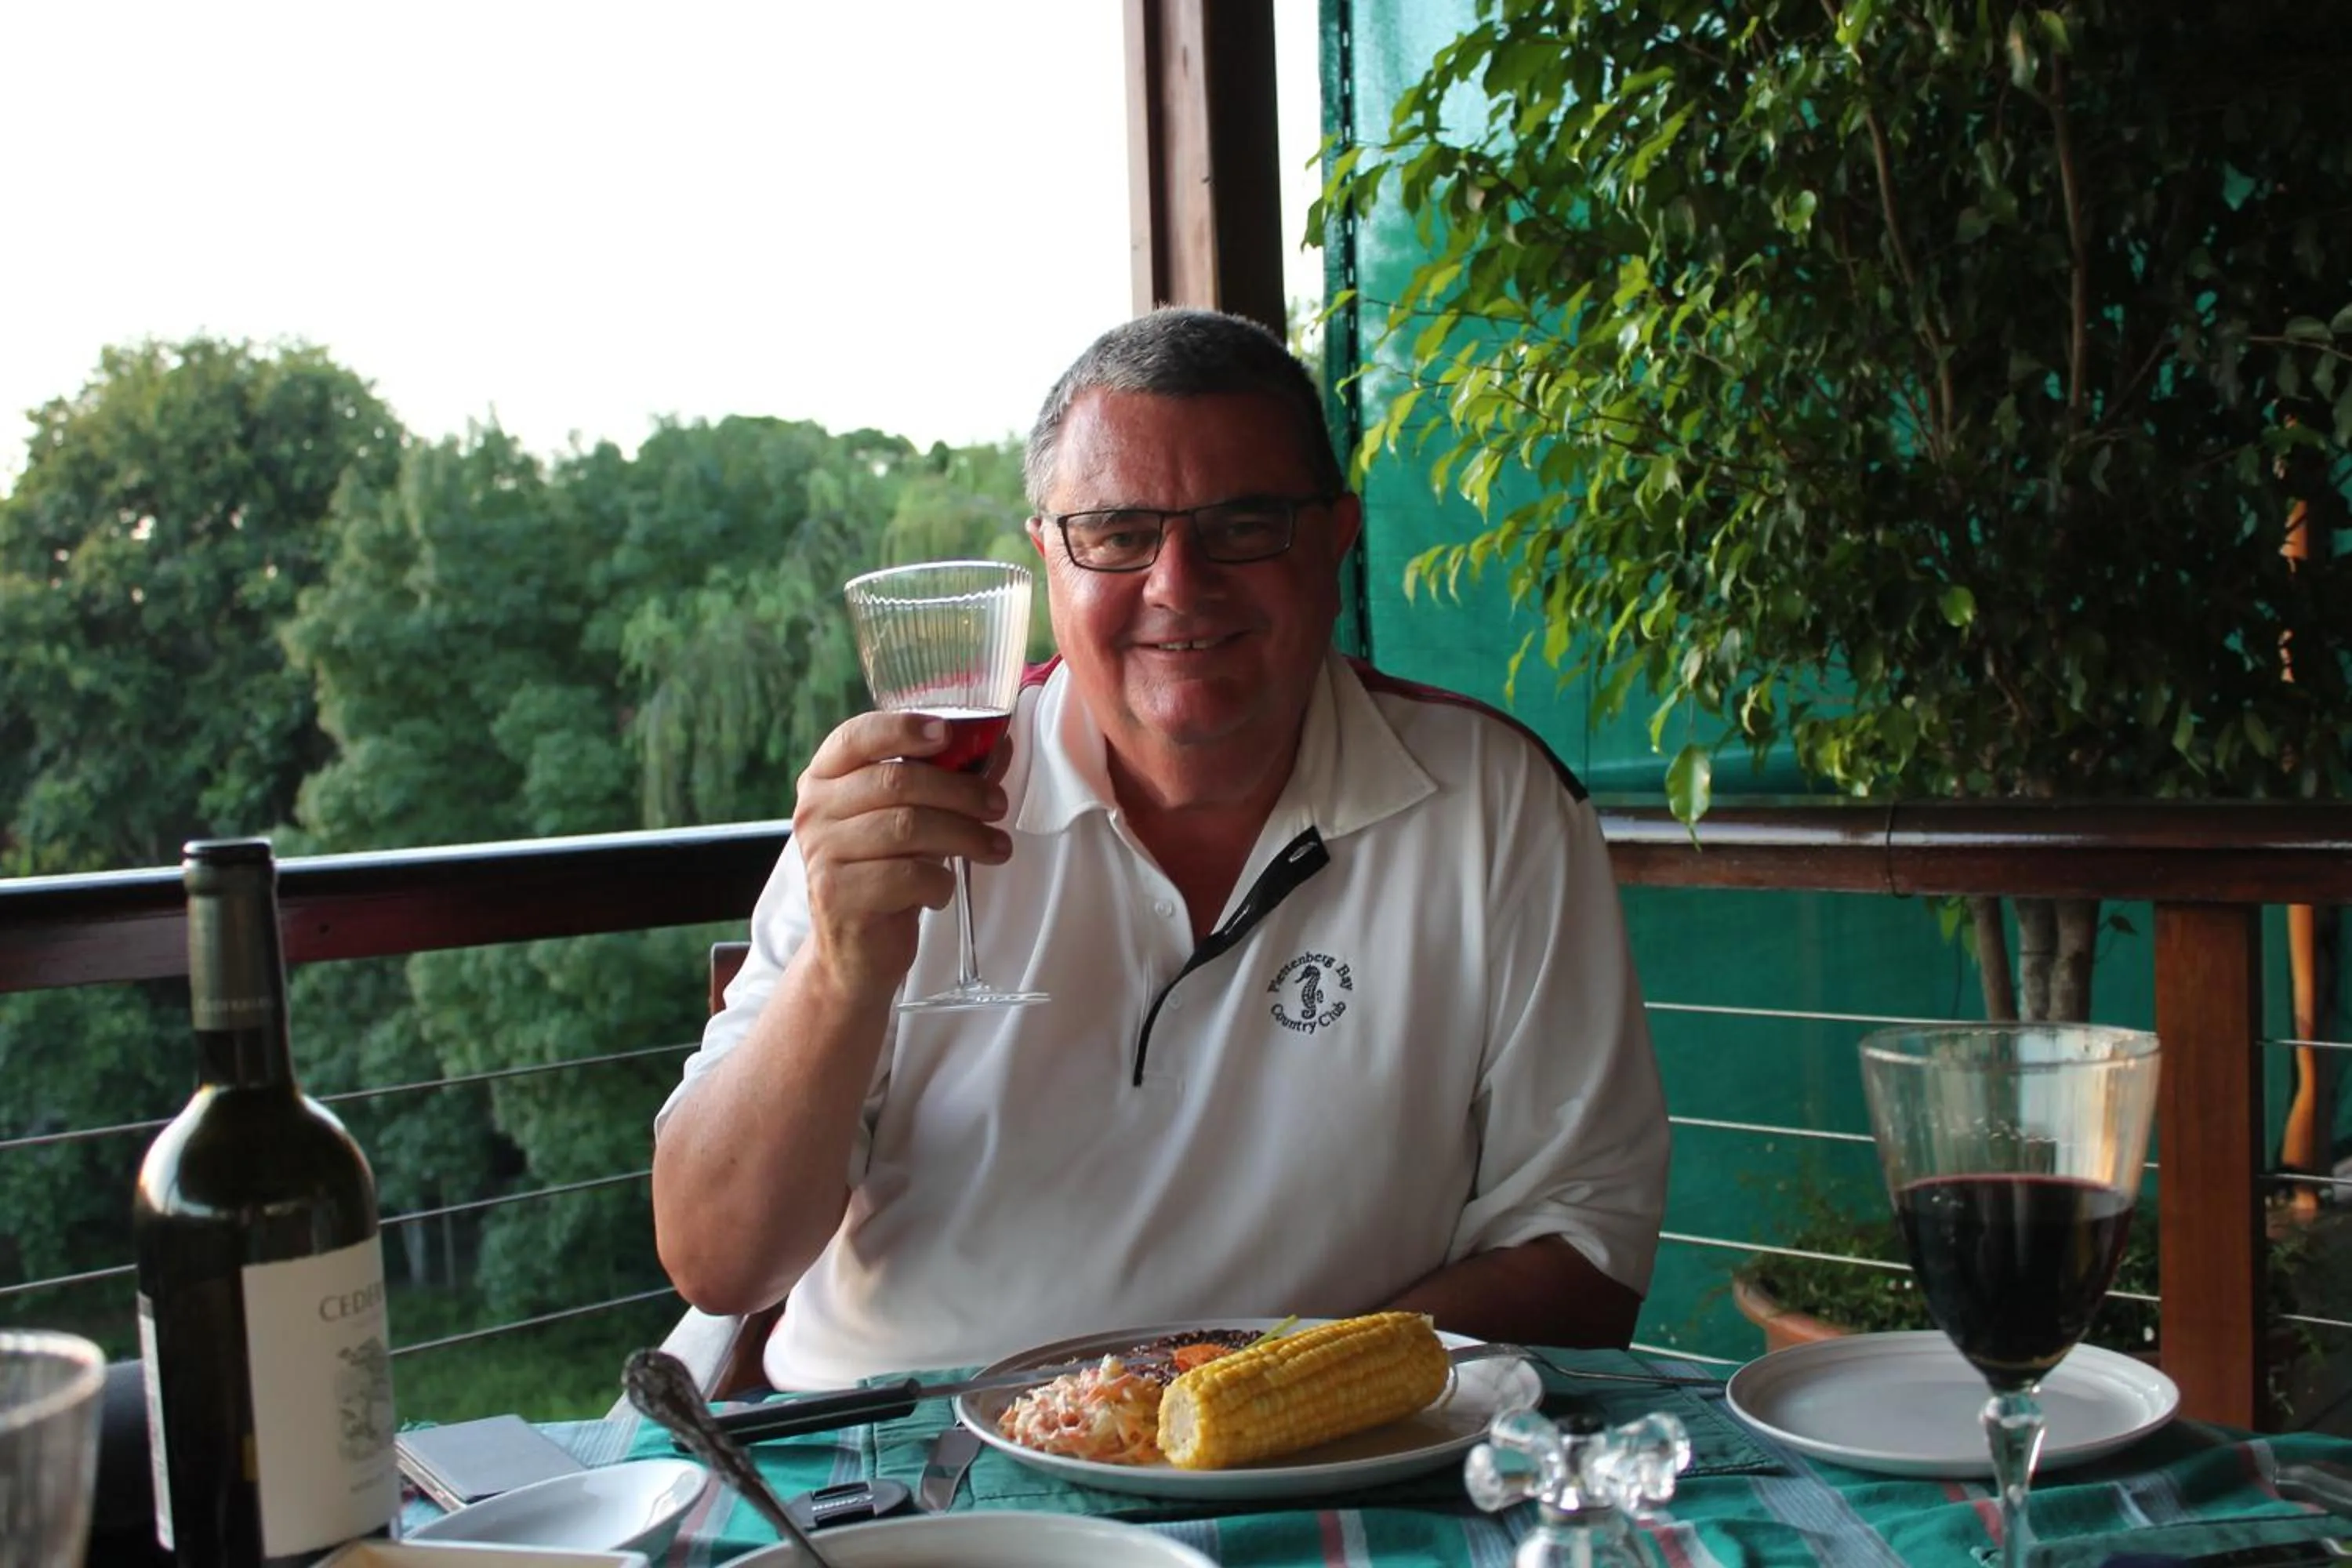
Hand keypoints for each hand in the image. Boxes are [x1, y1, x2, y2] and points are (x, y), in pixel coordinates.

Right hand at [791, 711, 1011, 1000]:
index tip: (946, 732)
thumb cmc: (886, 871)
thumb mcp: (907, 818)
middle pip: (896, 783)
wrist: (854, 949)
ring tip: (995, 847)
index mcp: (825, 778)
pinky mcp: (839, 895)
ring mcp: (822, 853)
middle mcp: (814, 811)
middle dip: (960, 792)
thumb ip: (942, 779)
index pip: (856, 737)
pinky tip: (941, 890)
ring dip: (965, 836)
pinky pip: (908, 876)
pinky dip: (940, 883)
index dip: (902, 729)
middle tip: (997, 805)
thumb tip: (998, 743)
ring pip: (908, 828)